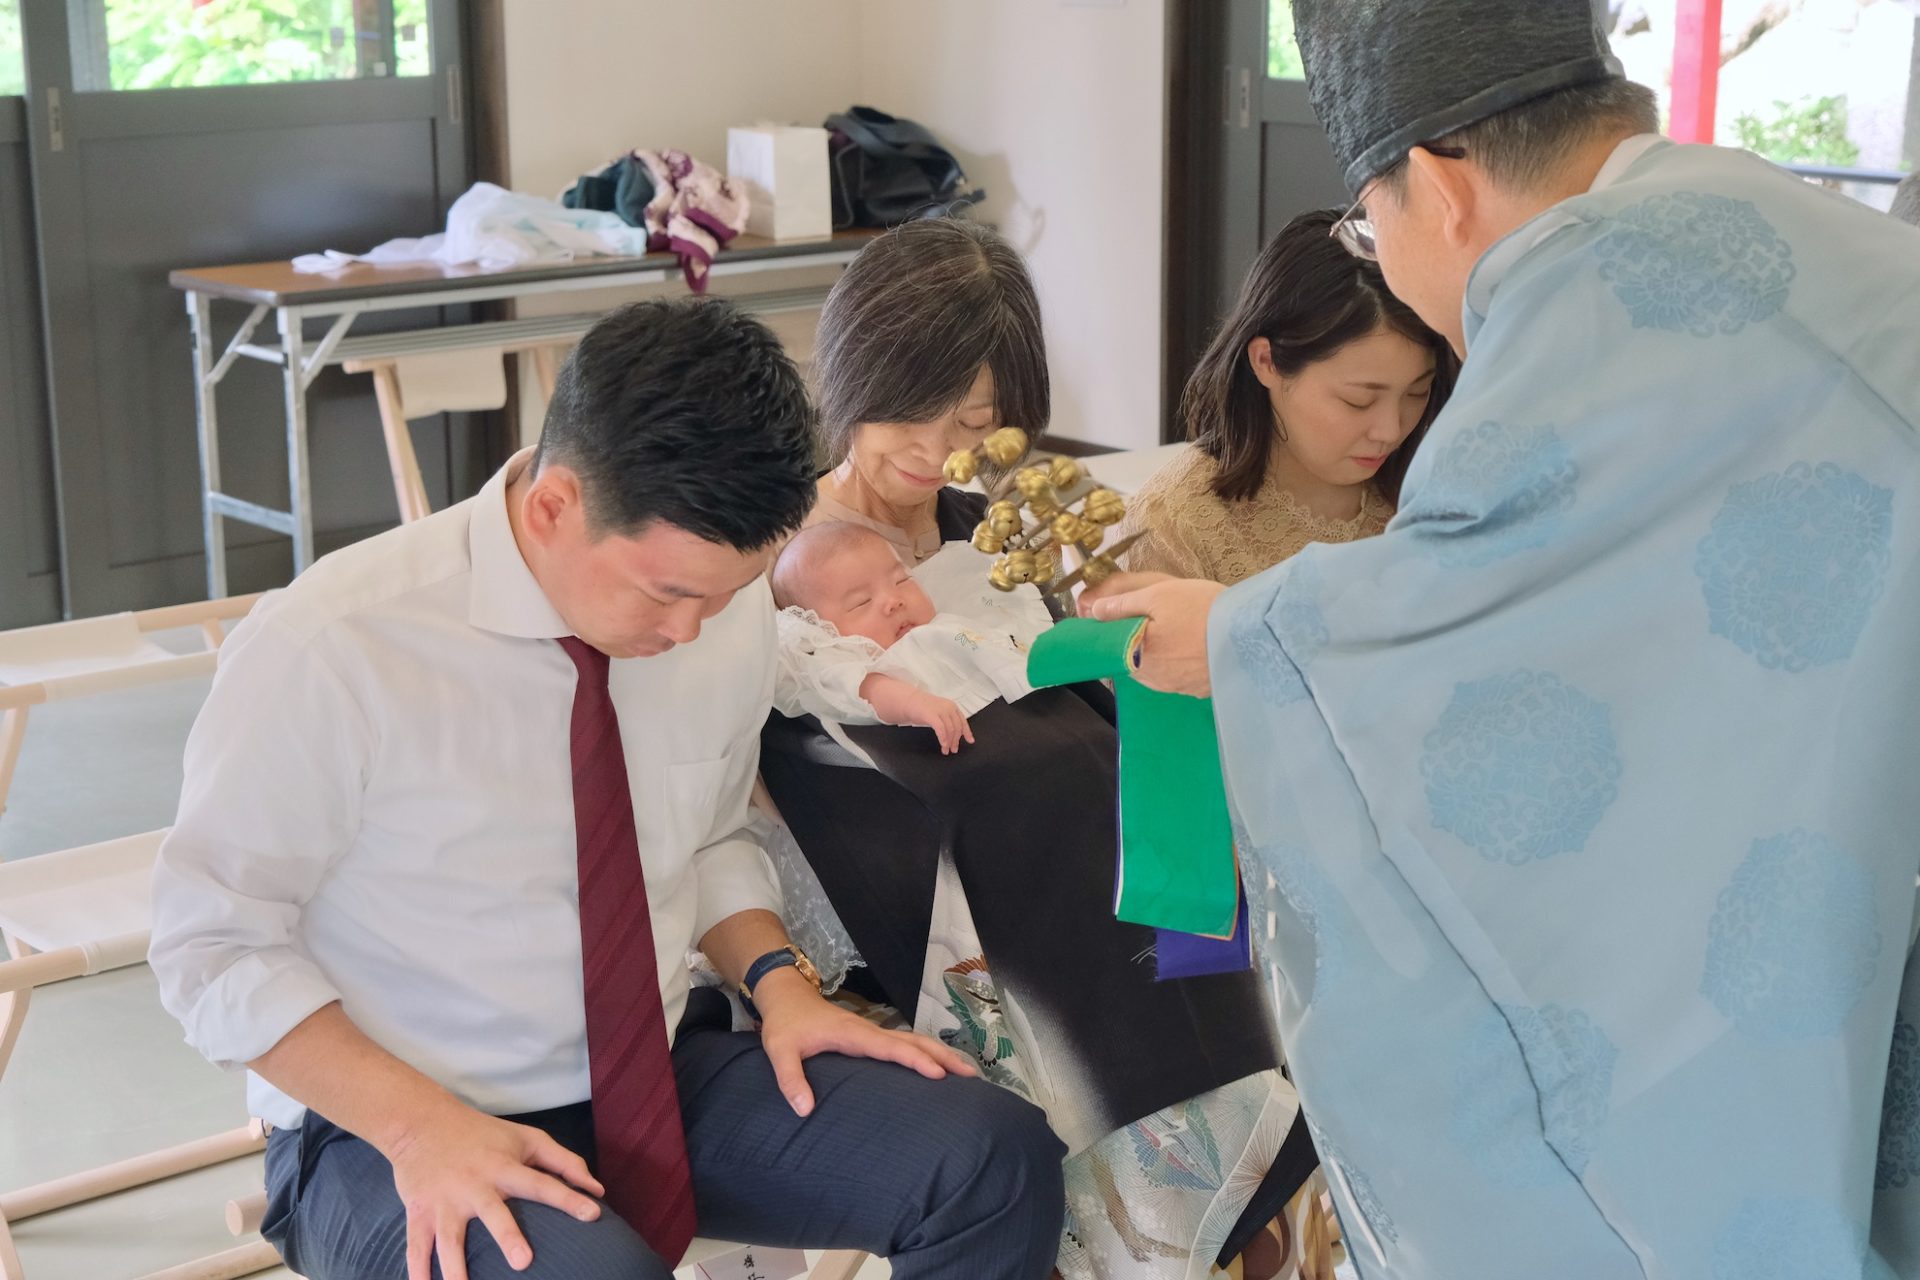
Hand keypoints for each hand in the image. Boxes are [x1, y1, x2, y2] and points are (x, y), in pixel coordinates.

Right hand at [385, 1097, 605, 1279]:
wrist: (423, 1122)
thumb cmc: (485, 1135)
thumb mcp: (527, 1139)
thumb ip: (564, 1162)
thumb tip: (598, 1189)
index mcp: (504, 1167)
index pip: (542, 1184)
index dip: (568, 1198)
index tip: (593, 1214)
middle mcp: (475, 1185)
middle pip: (493, 1213)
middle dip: (507, 1237)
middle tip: (523, 1262)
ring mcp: (444, 1201)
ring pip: (450, 1239)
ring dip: (454, 1268)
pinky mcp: (419, 1212)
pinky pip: (416, 1245)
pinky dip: (417, 1270)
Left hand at [751, 968, 979, 1116]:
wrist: (786, 996)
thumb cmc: (785, 1024)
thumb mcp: (779, 1050)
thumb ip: (790, 1079)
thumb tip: (804, 1110)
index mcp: (854, 1034)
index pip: (892, 1048)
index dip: (916, 1060)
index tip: (939, 1075)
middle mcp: (870, 1031)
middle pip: (915, 1041)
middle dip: (943, 1056)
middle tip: (971, 1076)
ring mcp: (873, 1032)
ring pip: (914, 1041)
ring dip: (941, 1054)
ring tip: (967, 1072)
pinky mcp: (871, 1037)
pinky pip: (905, 1044)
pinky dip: (926, 1053)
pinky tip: (937, 1067)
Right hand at [907, 691, 974, 753]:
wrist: (909, 701)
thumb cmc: (923, 708)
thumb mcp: (940, 711)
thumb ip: (948, 719)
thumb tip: (956, 734)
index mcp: (952, 706)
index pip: (963, 721)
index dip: (967, 732)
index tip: (970, 741)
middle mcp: (948, 708)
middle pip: (957, 727)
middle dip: (956, 741)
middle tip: (954, 749)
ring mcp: (940, 711)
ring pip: (950, 730)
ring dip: (949, 742)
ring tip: (946, 750)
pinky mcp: (931, 715)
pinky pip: (941, 730)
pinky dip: (943, 739)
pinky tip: (943, 745)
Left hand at [1081, 575, 1224, 697]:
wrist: (1251, 633)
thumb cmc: (1202, 610)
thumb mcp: (1158, 595)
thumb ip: (1122, 604)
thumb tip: (1093, 611)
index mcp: (1137, 657)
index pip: (1109, 649)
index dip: (1112, 631)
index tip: (1120, 617)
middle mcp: (1153, 679)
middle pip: (1131, 659)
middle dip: (1136, 641)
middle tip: (1157, 618)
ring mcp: (1176, 688)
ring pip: (1154, 669)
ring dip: (1157, 653)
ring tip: (1177, 630)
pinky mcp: (1197, 690)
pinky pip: (1176, 676)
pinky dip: (1177, 662)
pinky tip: (1191, 646)